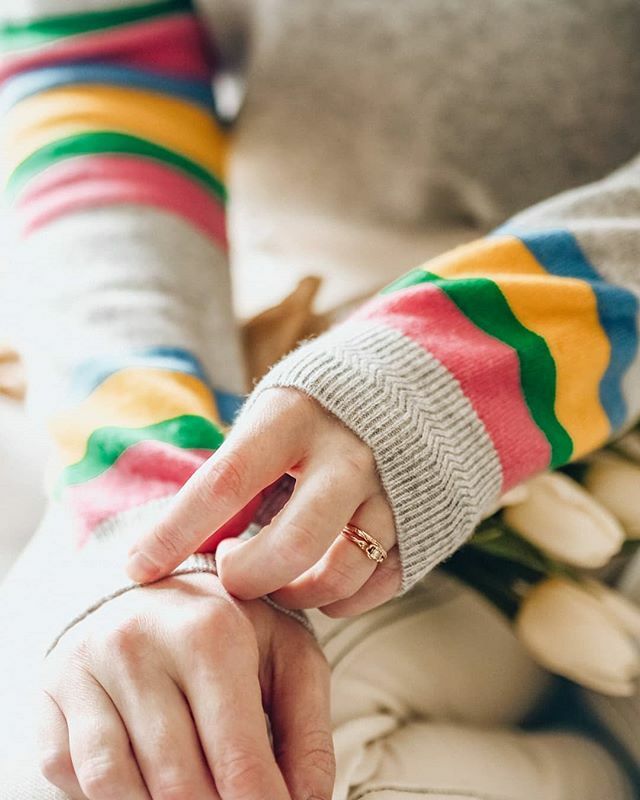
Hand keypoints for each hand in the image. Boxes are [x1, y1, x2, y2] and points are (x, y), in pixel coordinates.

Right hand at [38, 573, 333, 799]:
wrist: (161, 584)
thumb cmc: (233, 625)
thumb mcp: (288, 655)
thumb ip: (307, 730)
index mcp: (210, 632)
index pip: (237, 759)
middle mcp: (139, 644)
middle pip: (177, 782)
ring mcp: (87, 668)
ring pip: (115, 785)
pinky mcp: (54, 691)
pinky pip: (69, 773)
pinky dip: (108, 797)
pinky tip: (144, 784)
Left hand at [127, 388, 400, 615]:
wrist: (406, 392)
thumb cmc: (314, 413)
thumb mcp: (269, 421)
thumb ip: (234, 475)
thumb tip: (179, 542)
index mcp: (295, 418)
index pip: (225, 483)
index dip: (177, 531)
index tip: (138, 568)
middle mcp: (348, 455)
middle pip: (292, 545)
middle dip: (247, 577)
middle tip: (230, 571)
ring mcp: (391, 492)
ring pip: (339, 576)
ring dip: (293, 595)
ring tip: (273, 577)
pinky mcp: (418, 524)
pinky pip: (374, 586)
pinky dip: (338, 600)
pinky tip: (315, 582)